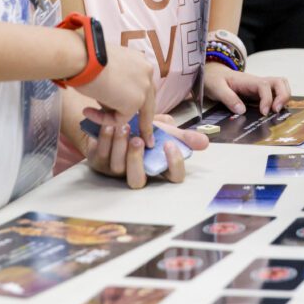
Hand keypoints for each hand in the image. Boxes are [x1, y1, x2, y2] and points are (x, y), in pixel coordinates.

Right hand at [75, 42, 156, 146]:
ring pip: (132, 111)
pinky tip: (87, 111)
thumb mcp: (107, 68)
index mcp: (141, 62)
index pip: (145, 86)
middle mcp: (147, 73)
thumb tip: (114, 100)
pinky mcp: (134, 102)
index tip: (140, 116)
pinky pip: (120, 119)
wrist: (82, 56)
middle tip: (148, 140)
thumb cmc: (86, 58)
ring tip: (93, 115)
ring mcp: (143, 88)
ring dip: (112, 116)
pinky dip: (103, 119)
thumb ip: (118, 81)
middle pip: (148, 102)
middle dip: (145, 122)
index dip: (140, 102)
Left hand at [78, 108, 208, 188]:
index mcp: (158, 169)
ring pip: (117, 168)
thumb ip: (183, 136)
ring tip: (124, 126)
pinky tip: (110, 125)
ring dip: (120, 146)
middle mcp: (137, 174)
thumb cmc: (144, 130)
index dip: (173, 165)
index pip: (173, 178)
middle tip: (138, 140)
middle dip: (136, 161)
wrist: (116, 122)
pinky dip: (106, 139)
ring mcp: (116, 171)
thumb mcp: (165, 131)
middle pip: (137, 181)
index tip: (169, 144)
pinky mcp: (99, 163)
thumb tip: (205, 142)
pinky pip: (102, 155)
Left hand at [203, 62, 290, 115]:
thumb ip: (228, 98)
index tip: (263, 112)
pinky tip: (273, 113)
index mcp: (248, 80)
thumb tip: (242, 110)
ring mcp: (259, 87)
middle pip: (279, 82)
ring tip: (277, 112)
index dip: (267, 99)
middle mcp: (257, 82)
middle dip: (283, 96)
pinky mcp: (259, 93)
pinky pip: (274, 94)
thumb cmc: (214, 79)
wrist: (213, 74)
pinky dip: (279, 101)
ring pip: (280, 86)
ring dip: (284, 98)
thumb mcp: (217, 88)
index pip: (265, 86)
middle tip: (276, 111)